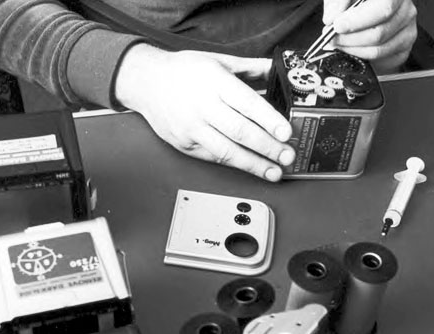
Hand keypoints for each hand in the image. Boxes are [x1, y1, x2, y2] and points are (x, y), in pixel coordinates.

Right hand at [114, 44, 295, 181]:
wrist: (146, 83)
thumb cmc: (182, 72)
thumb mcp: (217, 60)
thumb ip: (249, 68)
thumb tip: (276, 70)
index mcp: (214, 82)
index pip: (247, 104)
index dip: (269, 120)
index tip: (286, 132)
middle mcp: (203, 106)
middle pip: (240, 132)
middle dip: (267, 147)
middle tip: (287, 156)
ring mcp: (192, 128)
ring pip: (227, 151)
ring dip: (254, 164)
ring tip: (274, 171)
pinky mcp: (185, 145)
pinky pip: (214, 158)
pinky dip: (234, 164)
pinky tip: (251, 168)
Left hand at [323, 0, 416, 71]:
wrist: (367, 19)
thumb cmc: (356, 5)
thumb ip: (337, 3)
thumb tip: (331, 18)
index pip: (383, 7)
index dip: (358, 20)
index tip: (337, 26)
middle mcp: (406, 8)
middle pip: (379, 32)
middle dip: (350, 38)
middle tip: (333, 38)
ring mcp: (408, 29)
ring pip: (378, 48)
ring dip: (352, 49)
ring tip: (338, 43)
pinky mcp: (404, 48)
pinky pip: (380, 59)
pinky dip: (360, 57)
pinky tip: (351, 49)